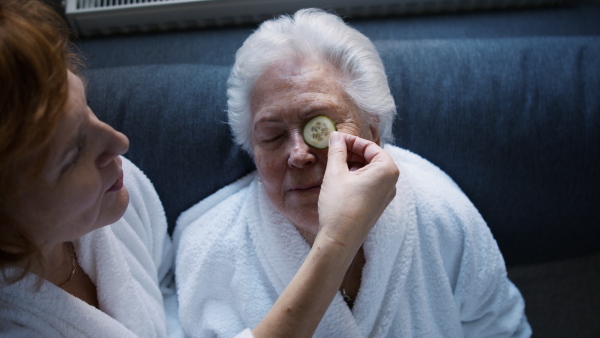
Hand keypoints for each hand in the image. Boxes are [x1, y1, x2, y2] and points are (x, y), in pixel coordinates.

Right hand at [317, 131, 398, 251]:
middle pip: (372, 157)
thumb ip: (337, 151)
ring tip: (334, 163)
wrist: (340, 240)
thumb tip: (335, 136)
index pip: (369, 146)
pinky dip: (356, 176)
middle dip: (352, 151)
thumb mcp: (335, 173)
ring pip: (370, 170)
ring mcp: (386, 195)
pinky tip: (340, 178)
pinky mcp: (378, 205)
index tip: (335, 138)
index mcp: (387, 170)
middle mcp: (392, 182)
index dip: (351, 140)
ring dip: (353, 163)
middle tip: (333, 149)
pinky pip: (369, 183)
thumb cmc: (340, 206)